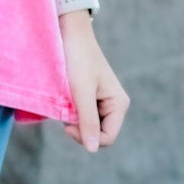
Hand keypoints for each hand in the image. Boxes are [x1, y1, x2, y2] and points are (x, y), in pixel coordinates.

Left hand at [59, 13, 129, 152]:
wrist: (69, 33)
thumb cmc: (77, 60)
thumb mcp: (81, 92)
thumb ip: (87, 121)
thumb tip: (93, 150)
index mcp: (119, 104)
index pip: (107, 138)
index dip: (86, 137)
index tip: (67, 125)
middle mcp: (114, 105)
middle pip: (98, 134)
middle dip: (80, 129)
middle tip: (64, 114)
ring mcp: (102, 102)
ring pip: (88, 126)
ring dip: (74, 120)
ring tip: (65, 102)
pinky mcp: (90, 97)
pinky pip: (81, 115)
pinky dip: (71, 113)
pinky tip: (65, 100)